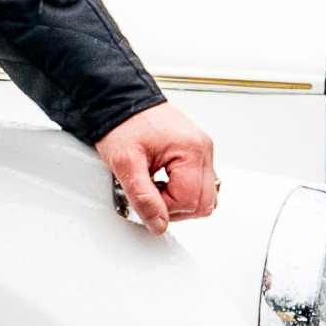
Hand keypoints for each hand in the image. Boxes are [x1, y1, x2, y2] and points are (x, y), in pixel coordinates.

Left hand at [96, 104, 219, 234]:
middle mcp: (203, 149)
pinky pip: (200, 184)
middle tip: (150, 195)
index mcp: (191, 149)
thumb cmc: (121, 124)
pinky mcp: (197, 153)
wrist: (119, 101)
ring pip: (206, 197)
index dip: (164, 209)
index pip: (189, 201)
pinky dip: (183, 191)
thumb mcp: (124, 163)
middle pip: (204, 203)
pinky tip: (163, 182)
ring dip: (181, 201)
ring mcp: (202, 151)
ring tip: (156, 188)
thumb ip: (143, 198)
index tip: (144, 198)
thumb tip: (159, 224)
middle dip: (175, 208)